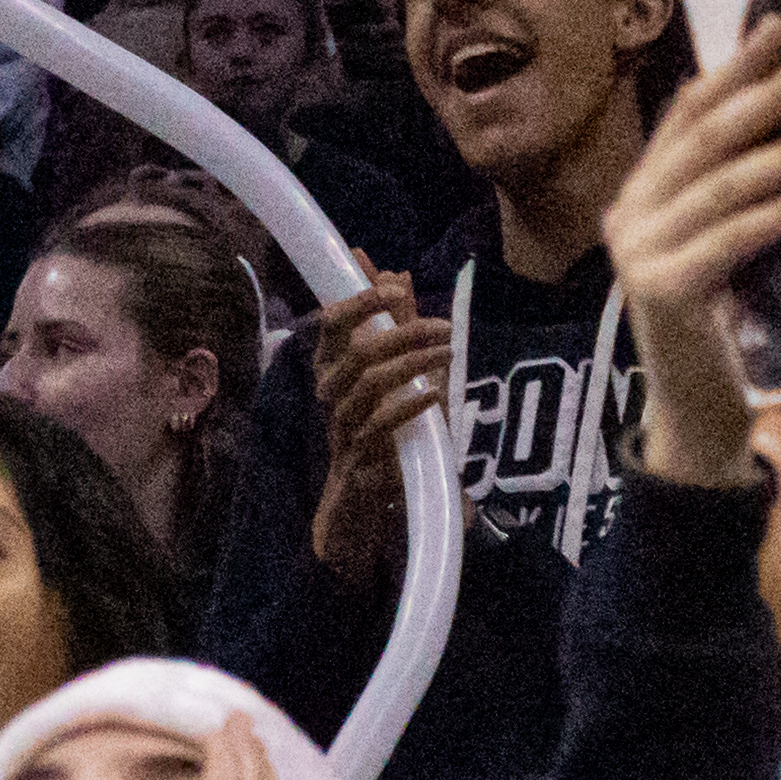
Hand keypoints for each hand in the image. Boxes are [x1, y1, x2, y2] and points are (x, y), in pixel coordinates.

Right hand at [301, 265, 453, 585]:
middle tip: (446, 326)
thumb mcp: (387, 373)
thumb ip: (390, 325)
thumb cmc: (374, 434)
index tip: (394, 284)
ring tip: (449, 353)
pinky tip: (434, 396)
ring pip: (369, 386)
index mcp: (333, 372)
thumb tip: (395, 270)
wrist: (357, 509)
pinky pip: (380, 428)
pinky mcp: (359, 463)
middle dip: (403, 333)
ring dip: (413, 365)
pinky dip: (409, 407)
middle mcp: (331, 398)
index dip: (359, 300)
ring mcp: (343, 430)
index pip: (331, 325)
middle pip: (358, 353)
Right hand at [599, 16, 780, 488]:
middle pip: (709, 136)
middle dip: (775, 89)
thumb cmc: (727, 329)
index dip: (735, 66)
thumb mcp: (729, 246)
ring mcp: (638, 253)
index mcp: (640, 196)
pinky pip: (732, 237)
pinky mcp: (662, 291)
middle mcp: (629, 215)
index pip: (687, 113)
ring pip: (725, 184)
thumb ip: (739, 191)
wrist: (697, 418)